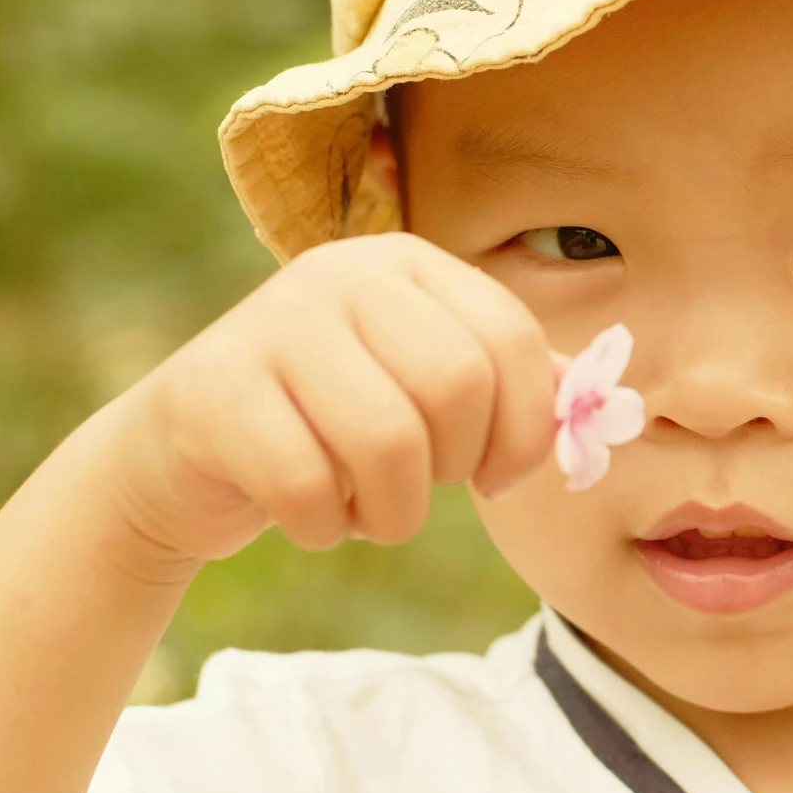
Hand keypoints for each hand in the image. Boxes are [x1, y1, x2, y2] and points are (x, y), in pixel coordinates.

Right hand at [94, 233, 557, 571]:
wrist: (186, 457)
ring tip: (370, 509)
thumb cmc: (333, 426)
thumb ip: (512, 386)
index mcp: (408, 263)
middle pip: (455, 388)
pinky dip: (325, 528)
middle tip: (421, 489)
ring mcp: (270, 324)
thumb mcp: (424, 388)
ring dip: (393, 511)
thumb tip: (606, 405)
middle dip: (453, 469)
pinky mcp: (211, 391)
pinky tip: (310, 515)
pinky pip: (307, 487)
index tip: (498, 475)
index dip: (525, 427)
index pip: (511, 340)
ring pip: (387, 443)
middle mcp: (341, 273)